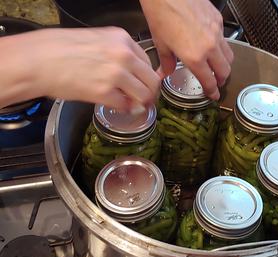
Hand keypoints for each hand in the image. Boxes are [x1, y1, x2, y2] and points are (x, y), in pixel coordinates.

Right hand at [1, 27, 159, 109]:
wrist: (38, 59)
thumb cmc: (61, 49)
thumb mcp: (96, 41)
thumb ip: (118, 54)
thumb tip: (132, 73)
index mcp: (122, 39)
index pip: (147, 62)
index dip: (146, 77)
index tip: (144, 85)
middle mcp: (123, 55)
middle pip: (151, 80)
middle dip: (149, 93)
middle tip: (144, 101)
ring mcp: (116, 74)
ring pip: (144, 95)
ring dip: (140, 104)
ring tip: (133, 106)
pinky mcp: (105, 92)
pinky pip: (125, 105)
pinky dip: (124, 109)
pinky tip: (118, 107)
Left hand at [139, 0, 233, 99]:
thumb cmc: (161, 12)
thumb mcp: (160, 42)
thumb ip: (166, 62)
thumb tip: (165, 72)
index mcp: (194, 56)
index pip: (209, 81)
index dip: (212, 91)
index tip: (214, 95)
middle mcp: (209, 47)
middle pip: (225, 71)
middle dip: (221, 80)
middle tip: (217, 83)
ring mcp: (216, 32)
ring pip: (229, 55)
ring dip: (225, 65)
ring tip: (218, 66)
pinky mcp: (218, 20)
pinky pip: (224, 39)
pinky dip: (221, 46)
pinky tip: (211, 45)